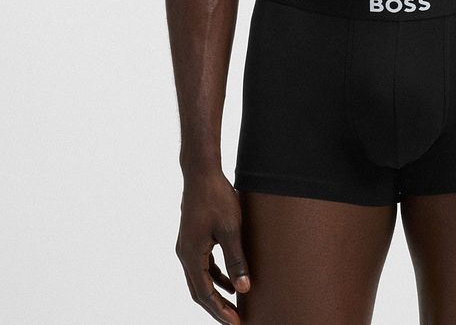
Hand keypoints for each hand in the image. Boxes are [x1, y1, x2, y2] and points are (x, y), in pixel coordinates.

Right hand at [175, 169, 250, 323]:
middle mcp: (185, 254)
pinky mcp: (193, 238)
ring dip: (216, 292)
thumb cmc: (216, 198)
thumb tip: (244, 288)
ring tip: (234, 303)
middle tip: (234, 319)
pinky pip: (203, 265)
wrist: (202, 173)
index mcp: (191, 255)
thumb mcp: (231, 230)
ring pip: (200, 278)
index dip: (220, 310)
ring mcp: (187, 246)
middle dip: (216, 306)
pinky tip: (230, 279)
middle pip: (199, 290)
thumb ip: (236, 260)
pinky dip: (215, 275)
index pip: (204, 293)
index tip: (235, 322)